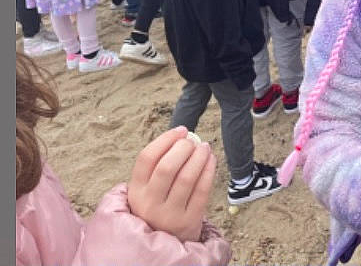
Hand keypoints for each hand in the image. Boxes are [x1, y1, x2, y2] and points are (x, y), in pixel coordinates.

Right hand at [127, 126, 216, 242]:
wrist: (164, 242)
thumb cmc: (158, 206)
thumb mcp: (146, 191)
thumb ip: (157, 167)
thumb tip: (182, 136)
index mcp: (135, 191)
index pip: (146, 158)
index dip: (165, 140)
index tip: (180, 130)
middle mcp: (149, 203)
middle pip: (167, 167)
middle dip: (183, 148)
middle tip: (192, 141)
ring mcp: (169, 214)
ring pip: (187, 178)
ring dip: (199, 157)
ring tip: (204, 147)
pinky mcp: (189, 220)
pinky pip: (202, 190)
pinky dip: (209, 170)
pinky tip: (211, 160)